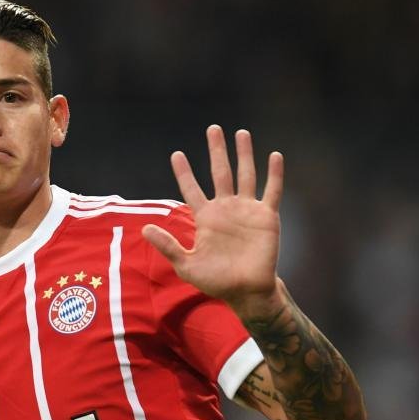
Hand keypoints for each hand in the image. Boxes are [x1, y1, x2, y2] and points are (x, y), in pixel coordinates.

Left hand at [142, 125, 284, 316]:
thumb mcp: (186, 264)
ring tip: (241, 133)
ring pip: (246, 175)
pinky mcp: (267, 217)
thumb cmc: (216, 281)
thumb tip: (144, 229)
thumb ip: (168, 245)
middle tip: (213, 129)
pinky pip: (272, 191)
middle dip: (216, 151)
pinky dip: (274, 174)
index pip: (192, 189)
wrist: (246, 291)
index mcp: (206, 218)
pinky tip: (274, 155)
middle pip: (220, 173)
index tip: (176, 154)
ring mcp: (247, 210)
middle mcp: (226, 209)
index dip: (184, 173)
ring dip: (244, 154)